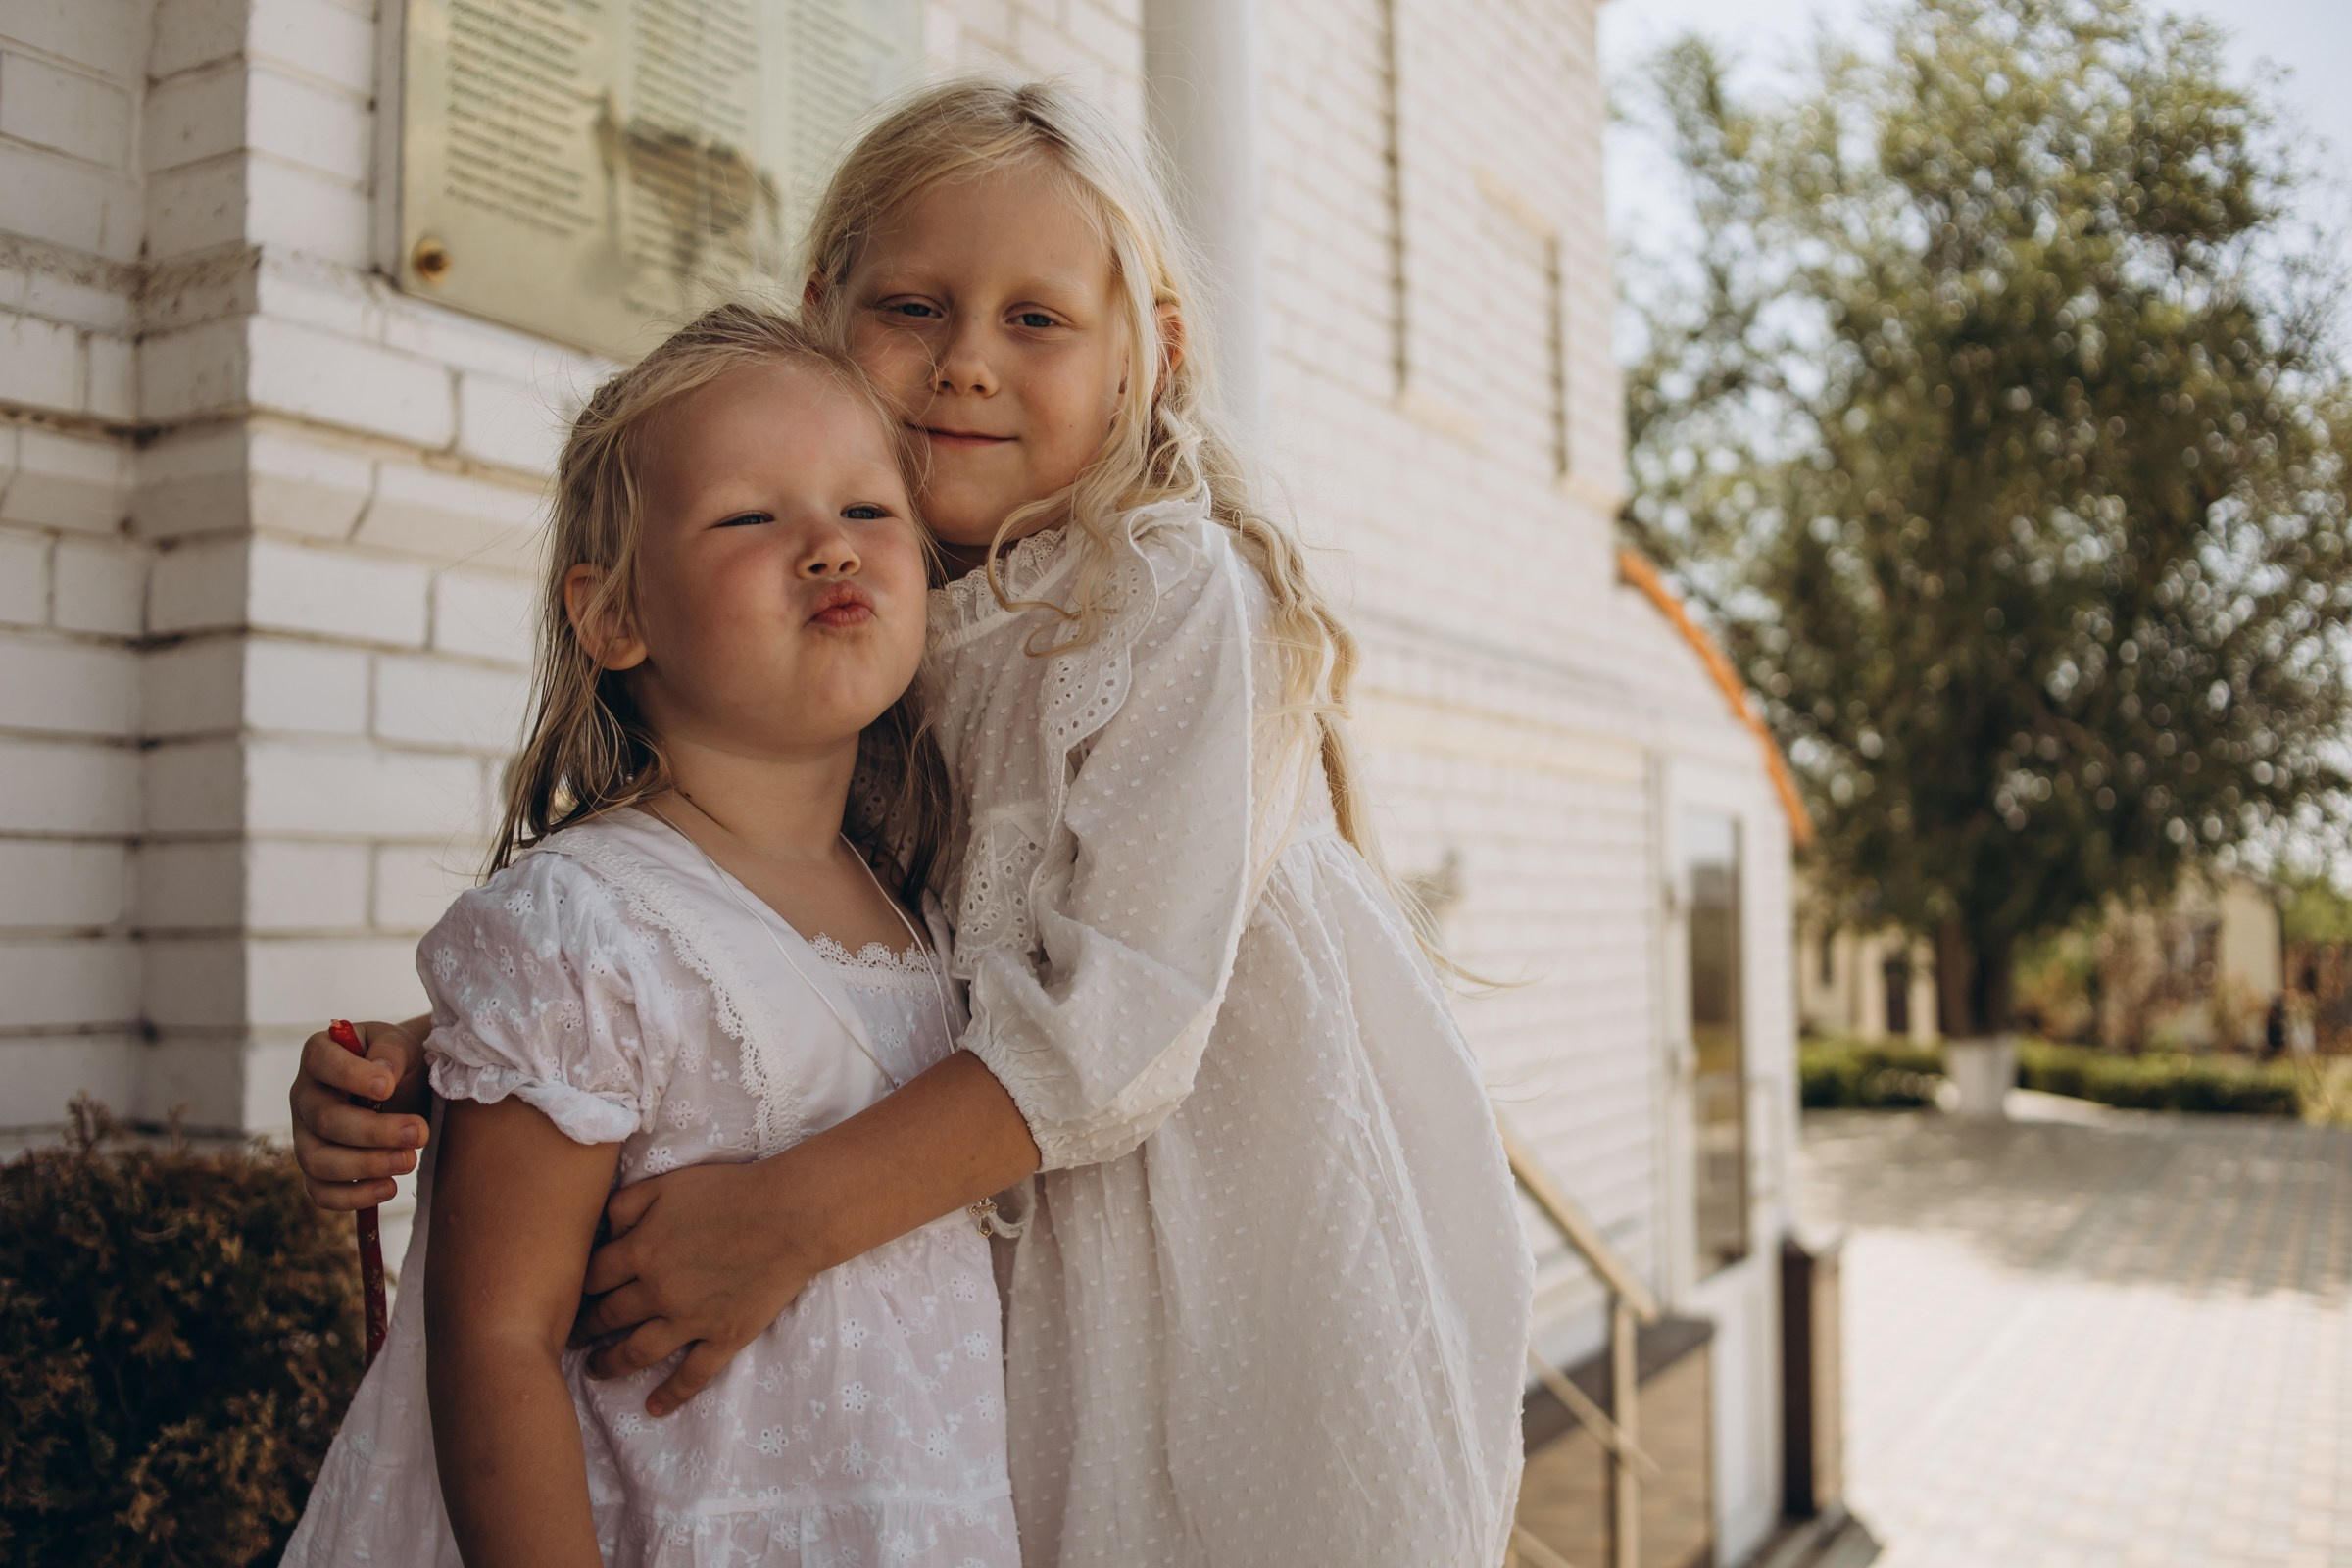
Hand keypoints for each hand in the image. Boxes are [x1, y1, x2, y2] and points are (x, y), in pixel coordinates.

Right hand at [289, 1019, 432, 1209]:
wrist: (403, 1086)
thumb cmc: (396, 1061)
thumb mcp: (400, 1043)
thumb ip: (391, 1052)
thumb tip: (384, 1076)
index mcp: (320, 1055)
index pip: (319, 1060)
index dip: (350, 1075)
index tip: (388, 1087)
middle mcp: (304, 1096)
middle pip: (324, 1119)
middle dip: (374, 1132)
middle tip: (419, 1133)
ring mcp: (305, 1135)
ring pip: (318, 1160)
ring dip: (366, 1166)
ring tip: (409, 1161)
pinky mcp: (317, 1169)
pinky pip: (320, 1192)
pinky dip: (353, 1197)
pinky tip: (389, 1188)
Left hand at [573, 1160, 827, 1417]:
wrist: (790, 1215)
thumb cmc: (731, 1191)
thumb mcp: (668, 1183)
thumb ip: (626, 1203)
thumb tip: (602, 1229)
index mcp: (641, 1250)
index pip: (592, 1276)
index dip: (578, 1287)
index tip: (568, 1296)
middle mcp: (657, 1291)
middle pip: (608, 1317)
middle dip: (584, 1329)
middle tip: (571, 1338)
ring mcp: (690, 1319)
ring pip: (637, 1351)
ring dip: (611, 1364)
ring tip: (595, 1371)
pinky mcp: (723, 1337)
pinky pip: (692, 1374)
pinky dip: (671, 1394)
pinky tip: (654, 1407)